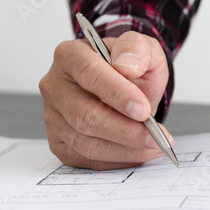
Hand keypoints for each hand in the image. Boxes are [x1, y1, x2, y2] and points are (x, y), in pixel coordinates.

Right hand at [39, 30, 170, 168]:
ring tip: (155, 144)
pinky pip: (87, 159)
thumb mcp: (142, 50)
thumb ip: (137, 48)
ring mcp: (53, 116)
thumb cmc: (129, 69)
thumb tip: (127, 65)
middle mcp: (55, 86)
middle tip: (156, 135)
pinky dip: (117, 160)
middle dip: (126, 130)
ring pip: (86, 142)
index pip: (88, 73)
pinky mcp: (59, 142)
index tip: (143, 110)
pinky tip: (138, 153)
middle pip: (84, 115)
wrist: (126, 88)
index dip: (117, 94)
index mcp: (70, 55)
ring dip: (126, 149)